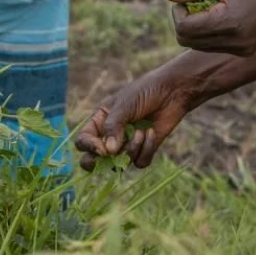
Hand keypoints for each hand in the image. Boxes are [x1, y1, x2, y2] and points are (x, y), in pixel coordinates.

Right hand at [74, 65, 195, 170]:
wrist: (172, 91)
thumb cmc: (145, 92)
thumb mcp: (125, 105)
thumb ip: (113, 127)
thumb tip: (107, 152)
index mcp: (99, 121)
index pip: (83, 140)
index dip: (89, 147)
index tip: (103, 149)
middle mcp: (110, 136)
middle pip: (93, 160)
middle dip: (98, 163)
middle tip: (108, 156)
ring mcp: (126, 145)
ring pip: (120, 163)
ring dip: (132, 149)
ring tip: (141, 131)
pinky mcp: (144, 150)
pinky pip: (139, 162)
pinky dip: (146, 150)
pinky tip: (151, 133)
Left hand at [162, 0, 255, 56]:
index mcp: (229, 23)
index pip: (184, 29)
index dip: (178, 11)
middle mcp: (236, 43)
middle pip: (187, 41)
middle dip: (185, 20)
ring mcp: (242, 50)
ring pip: (199, 46)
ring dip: (196, 27)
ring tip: (214, 4)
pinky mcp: (247, 50)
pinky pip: (215, 46)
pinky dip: (210, 32)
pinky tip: (224, 14)